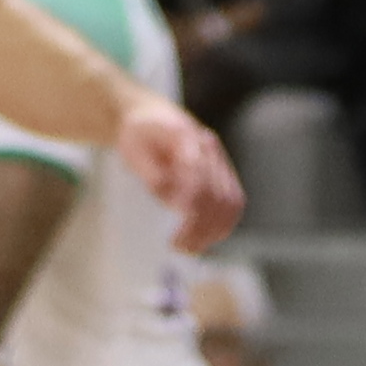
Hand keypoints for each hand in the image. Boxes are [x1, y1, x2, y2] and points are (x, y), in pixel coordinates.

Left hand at [109, 94, 245, 243]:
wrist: (152, 117)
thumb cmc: (140, 135)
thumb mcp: (132, 149)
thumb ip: (150, 173)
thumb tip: (168, 196)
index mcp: (186, 136)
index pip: (197, 174)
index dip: (189, 206)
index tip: (174, 231)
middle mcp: (209, 148)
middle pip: (218, 194)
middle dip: (201, 226)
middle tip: (177, 246)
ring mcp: (220, 161)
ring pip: (231, 202)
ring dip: (214, 230)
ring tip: (190, 248)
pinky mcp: (223, 174)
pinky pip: (233, 203)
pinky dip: (222, 225)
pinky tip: (203, 239)